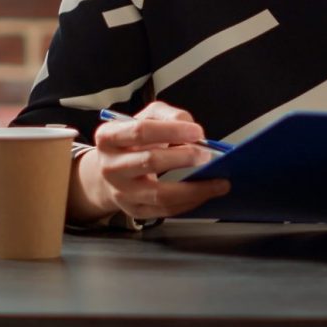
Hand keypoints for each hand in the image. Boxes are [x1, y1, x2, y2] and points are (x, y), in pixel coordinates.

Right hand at [72, 101, 228, 221]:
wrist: (111, 171)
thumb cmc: (133, 141)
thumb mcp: (146, 118)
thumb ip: (168, 115)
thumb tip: (191, 128)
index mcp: (109, 138)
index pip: (141, 131)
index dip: (172, 131)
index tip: (197, 131)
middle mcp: (111, 167)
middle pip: (150, 162)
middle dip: (184, 157)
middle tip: (207, 155)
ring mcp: (121, 192)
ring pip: (160, 194)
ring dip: (194, 188)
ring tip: (218, 181)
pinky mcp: (134, 210)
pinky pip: (166, 210)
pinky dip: (190, 202)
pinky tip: (205, 192)